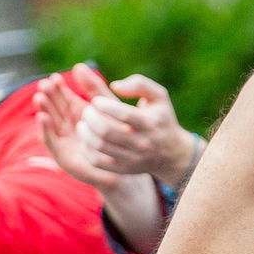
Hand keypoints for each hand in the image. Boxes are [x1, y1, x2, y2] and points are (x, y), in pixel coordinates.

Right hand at [35, 70, 121, 191]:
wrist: (126, 162)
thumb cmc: (120, 133)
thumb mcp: (107, 106)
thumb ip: (94, 87)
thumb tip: (79, 65)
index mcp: (77, 114)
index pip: (63, 99)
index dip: (57, 88)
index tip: (53, 77)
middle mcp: (68, 127)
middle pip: (54, 109)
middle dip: (47, 97)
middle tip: (43, 85)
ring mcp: (64, 141)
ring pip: (50, 123)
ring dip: (43, 110)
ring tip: (39, 97)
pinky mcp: (62, 156)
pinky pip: (51, 141)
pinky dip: (45, 129)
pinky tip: (43, 117)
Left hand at [80, 72, 194, 186]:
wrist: (170, 152)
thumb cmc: (159, 118)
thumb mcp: (158, 96)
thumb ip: (140, 84)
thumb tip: (114, 85)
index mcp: (150, 122)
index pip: (123, 114)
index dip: (104, 105)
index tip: (96, 101)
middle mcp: (142, 142)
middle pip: (106, 131)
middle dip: (90, 118)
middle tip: (86, 112)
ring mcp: (132, 158)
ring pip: (99, 146)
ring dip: (85, 133)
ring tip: (82, 124)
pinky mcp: (122, 169)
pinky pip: (96, 161)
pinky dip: (86, 149)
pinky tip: (86, 140)